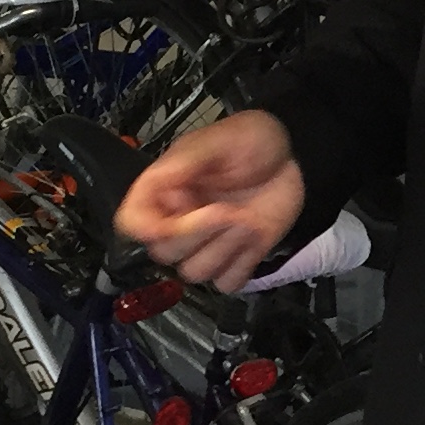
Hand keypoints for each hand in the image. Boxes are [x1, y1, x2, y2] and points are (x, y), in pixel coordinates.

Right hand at [115, 109, 306, 291]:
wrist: (293, 157)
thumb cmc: (252, 141)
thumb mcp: (219, 141)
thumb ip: (186, 163)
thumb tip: (159, 185)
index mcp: (165, 189)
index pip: (132, 221)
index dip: (145, 229)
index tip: (168, 226)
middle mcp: (179, 220)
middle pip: (164, 252)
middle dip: (198, 234)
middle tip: (228, 210)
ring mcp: (207, 243)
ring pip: (194, 272)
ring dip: (224, 247)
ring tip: (248, 219)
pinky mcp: (235, 258)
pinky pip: (226, 283)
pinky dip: (242, 264)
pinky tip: (255, 237)